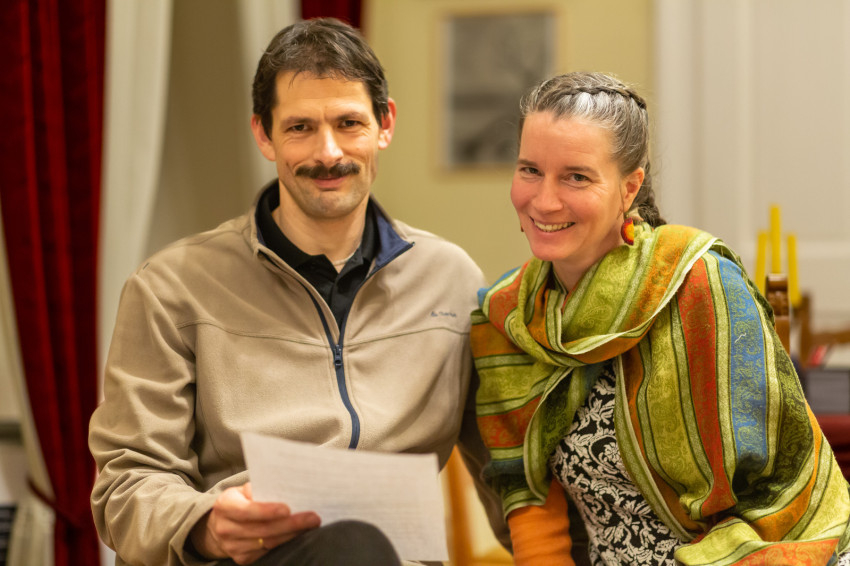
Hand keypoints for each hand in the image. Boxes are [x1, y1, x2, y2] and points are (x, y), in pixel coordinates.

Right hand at [190, 482, 320, 564]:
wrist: (218, 526)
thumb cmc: (238, 502)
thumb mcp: (242, 490)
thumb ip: (257, 488)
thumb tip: (284, 486)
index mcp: (225, 506)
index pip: (246, 510)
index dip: (267, 511)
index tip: (287, 509)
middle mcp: (225, 528)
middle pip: (262, 529)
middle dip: (290, 524)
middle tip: (312, 518)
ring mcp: (232, 546)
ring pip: (268, 542)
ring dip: (292, 534)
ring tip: (310, 525)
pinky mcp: (241, 558)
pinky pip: (268, 552)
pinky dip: (285, 543)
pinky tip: (297, 534)